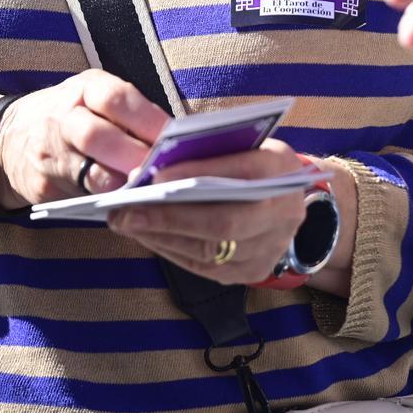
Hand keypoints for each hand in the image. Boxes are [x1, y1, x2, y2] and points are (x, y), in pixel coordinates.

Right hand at [0, 70, 169, 206]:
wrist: (9, 138)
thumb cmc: (73, 117)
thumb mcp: (93, 99)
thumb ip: (130, 116)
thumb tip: (176, 141)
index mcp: (84, 89)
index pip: (115, 98)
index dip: (146, 120)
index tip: (173, 138)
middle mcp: (63, 117)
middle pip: (96, 135)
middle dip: (131, 154)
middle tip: (160, 170)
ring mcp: (49, 152)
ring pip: (88, 173)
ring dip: (122, 185)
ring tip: (149, 191)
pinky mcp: (43, 186)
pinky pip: (81, 197)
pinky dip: (107, 202)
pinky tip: (129, 206)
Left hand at [107, 139, 308, 284]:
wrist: (286, 195)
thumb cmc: (248, 159)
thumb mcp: (238, 142)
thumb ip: (207, 149)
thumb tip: (153, 166)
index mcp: (282, 166)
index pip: (243, 171)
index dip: (198, 175)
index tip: (154, 177)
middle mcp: (286, 210)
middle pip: (226, 223)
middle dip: (170, 218)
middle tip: (125, 212)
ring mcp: (274, 246)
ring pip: (213, 252)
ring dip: (163, 238)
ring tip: (126, 224)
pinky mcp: (256, 270)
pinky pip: (208, 269)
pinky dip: (172, 251)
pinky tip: (146, 236)